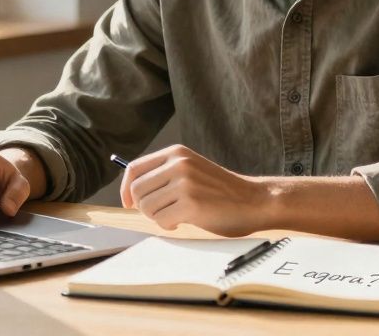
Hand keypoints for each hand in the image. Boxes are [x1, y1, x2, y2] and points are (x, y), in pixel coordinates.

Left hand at [119, 144, 269, 236]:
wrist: (253, 200)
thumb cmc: (220, 191)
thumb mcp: (191, 170)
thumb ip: (165, 173)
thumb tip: (130, 190)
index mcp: (176, 153)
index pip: (134, 168)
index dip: (125, 189)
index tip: (128, 202)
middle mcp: (178, 164)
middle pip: (137, 191)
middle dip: (144, 207)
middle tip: (162, 212)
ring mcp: (185, 183)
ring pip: (147, 207)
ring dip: (158, 217)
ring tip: (177, 215)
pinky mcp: (191, 204)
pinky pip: (161, 221)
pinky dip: (168, 226)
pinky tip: (183, 222)